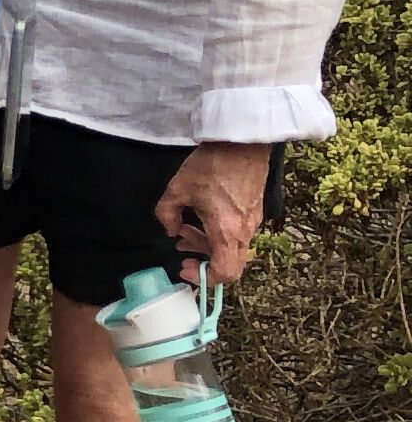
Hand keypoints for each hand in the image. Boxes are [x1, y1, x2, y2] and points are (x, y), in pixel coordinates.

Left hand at [156, 140, 272, 284]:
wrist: (242, 142)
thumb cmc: (211, 166)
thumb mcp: (176, 191)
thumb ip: (167, 216)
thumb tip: (171, 231)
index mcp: (226, 231)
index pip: (225, 273)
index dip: (203, 279)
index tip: (184, 268)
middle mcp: (244, 231)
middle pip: (230, 264)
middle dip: (203, 261)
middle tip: (181, 247)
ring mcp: (253, 221)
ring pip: (232, 248)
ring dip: (207, 244)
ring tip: (184, 228)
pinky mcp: (254, 211)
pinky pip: (237, 233)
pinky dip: (219, 233)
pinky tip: (201, 216)